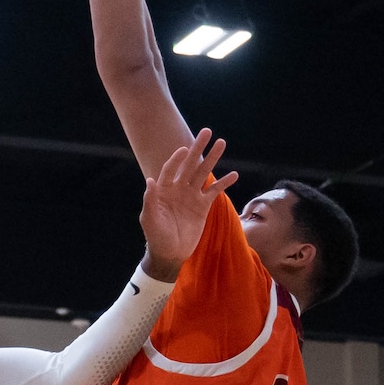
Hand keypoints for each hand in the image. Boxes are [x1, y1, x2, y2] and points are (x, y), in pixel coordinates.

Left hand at [140, 129, 226, 279]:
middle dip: (198, 148)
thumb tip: (150, 181)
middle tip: (207, 132)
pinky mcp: (203, 205)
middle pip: (190, 164)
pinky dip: (224, 183)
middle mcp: (179, 188)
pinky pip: (215, 191)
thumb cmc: (156, 236)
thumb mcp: (149, 219)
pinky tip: (234, 174)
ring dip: (212, 158)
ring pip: (204, 173)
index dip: (176, 159)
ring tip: (222, 143)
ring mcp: (192, 195)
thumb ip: (150, 200)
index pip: (171, 169)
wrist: (170, 253)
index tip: (184, 149)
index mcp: (164, 189)